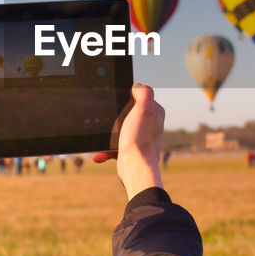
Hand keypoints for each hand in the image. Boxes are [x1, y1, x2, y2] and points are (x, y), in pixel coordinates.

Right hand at [93, 84, 164, 198]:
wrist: (135, 168)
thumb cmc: (139, 140)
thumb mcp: (143, 109)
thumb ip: (143, 92)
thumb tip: (136, 86)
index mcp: (155, 112)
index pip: (139, 96)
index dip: (126, 97)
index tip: (116, 102)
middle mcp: (149, 125)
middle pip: (126, 113)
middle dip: (114, 118)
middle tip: (108, 121)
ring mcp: (140, 138)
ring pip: (118, 130)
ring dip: (107, 135)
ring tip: (102, 140)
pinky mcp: (131, 150)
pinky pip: (114, 146)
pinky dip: (105, 150)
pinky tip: (99, 154)